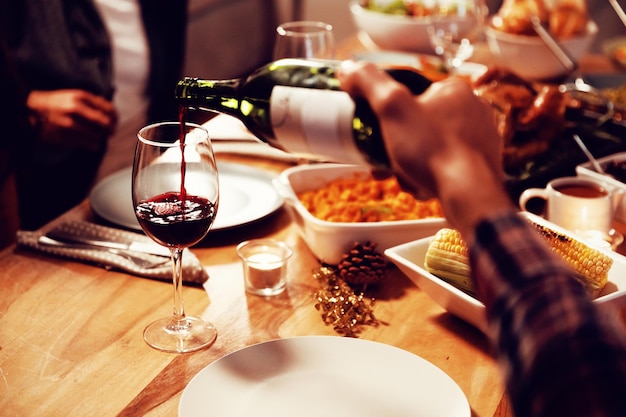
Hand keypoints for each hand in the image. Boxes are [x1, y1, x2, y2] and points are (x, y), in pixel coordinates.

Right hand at [27, 89, 116, 151]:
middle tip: (110, 132)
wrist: (29, 111)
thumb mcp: (72, 95)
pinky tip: (91, 143)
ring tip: (97, 137)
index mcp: (79, 96)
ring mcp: (70, 123)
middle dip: (110, 129)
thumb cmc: (54, 103)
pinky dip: (94, 145)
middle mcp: (76, 109)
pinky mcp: (65, 136)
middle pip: (105, 124)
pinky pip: (89, 145)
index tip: (115, 122)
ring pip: (99, 136)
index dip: (115, 117)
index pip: (108, 109)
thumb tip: (110, 110)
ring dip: (101, 138)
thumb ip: (91, 101)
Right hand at [337, 61, 513, 237]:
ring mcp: (480, 138)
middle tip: (386, 162)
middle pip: (419, 125)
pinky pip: (446, 165)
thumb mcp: (391, 107)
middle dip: (398, 146)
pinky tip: (423, 186)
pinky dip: (430, 176)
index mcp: (454, 90)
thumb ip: (368, 82)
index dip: (389, 116)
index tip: (377, 132)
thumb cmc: (433, 149)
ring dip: (412, 164)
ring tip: (405, 177)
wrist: (468, 194)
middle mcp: (473, 110)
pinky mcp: (481, 164)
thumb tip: (349, 68)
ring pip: (431, 147)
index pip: (411, 95)